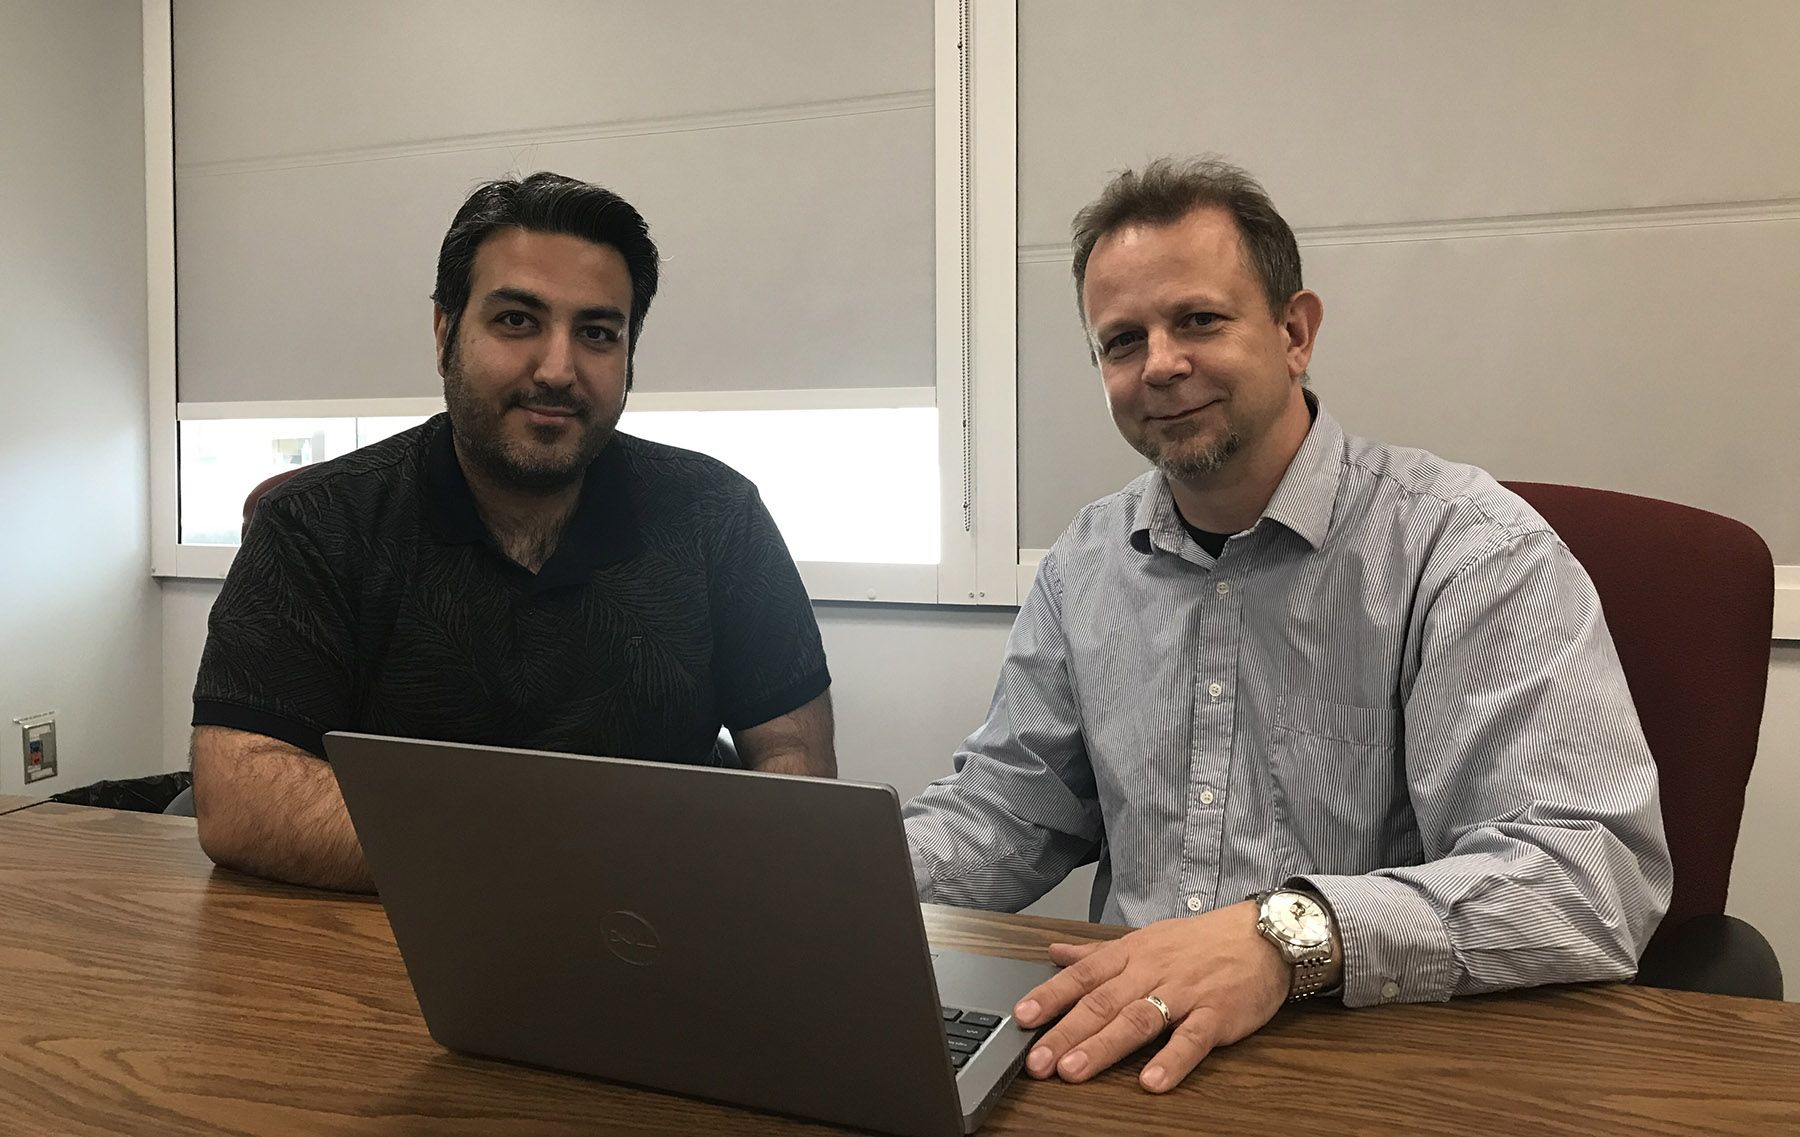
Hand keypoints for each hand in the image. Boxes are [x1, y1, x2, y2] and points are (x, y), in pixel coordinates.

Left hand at [1013, 900, 1289, 1092]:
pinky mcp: (1217, 1016)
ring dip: (1104, 1047)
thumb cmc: (1200, 942)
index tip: (1022, 1018)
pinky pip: (1192, 1040)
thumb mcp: (1145, 938)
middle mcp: (1152, 973)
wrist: (1265, 935)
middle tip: (1038, 1060)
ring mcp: (1185, 994)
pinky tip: (1152, 1080)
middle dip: (1066, 1033)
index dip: (1050, 997)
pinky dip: (1172, 1060)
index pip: (1083, 976)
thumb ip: (1097, 952)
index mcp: (1132, 954)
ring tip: (1075, 1071)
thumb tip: (1055, 952)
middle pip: (1102, 1003)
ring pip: (1138, 1021)